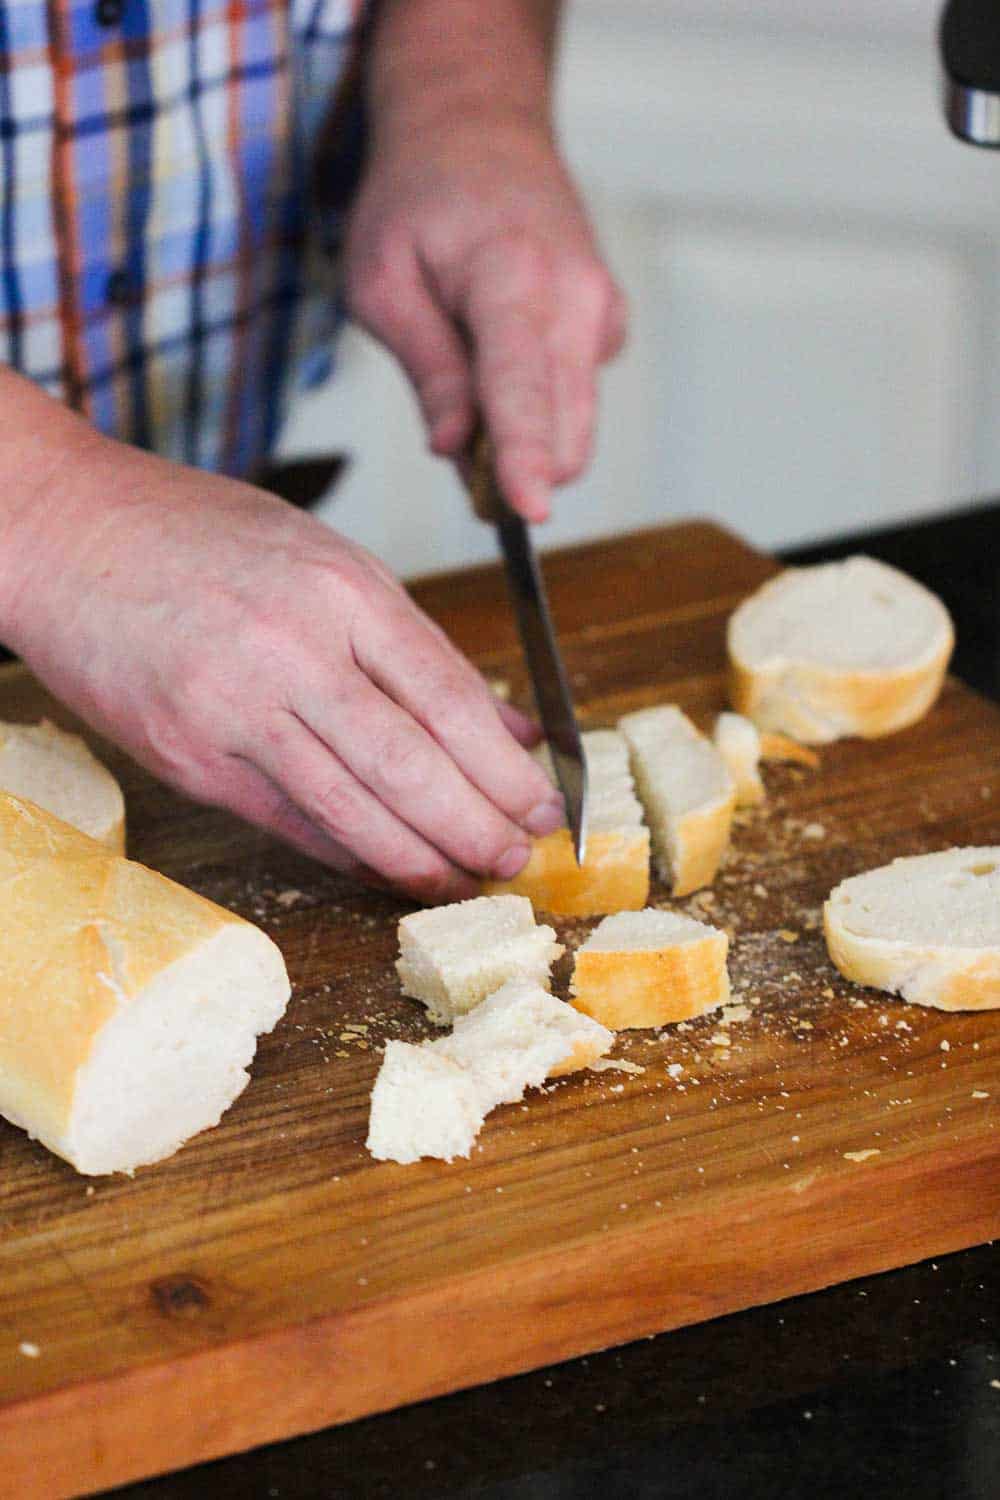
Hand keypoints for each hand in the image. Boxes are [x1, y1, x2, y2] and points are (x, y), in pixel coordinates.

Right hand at [5, 435, 564, 900]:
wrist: (64, 534)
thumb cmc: (196, 534)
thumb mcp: (322, 559)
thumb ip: (411, 646)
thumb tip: (503, 726)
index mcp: (339, 588)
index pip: (449, 696)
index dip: (506, 767)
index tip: (544, 802)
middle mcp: (291, 650)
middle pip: (411, 764)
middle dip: (479, 825)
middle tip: (518, 858)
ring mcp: (233, 710)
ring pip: (353, 808)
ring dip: (420, 858)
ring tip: (465, 878)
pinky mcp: (188, 759)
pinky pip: (288, 823)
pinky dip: (348, 852)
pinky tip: (386, 868)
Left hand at [345, 114, 626, 521]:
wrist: (478, 130)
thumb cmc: (417, 201)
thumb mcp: (380, 281)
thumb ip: (427, 369)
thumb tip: (454, 449)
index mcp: (512, 276)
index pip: (521, 386)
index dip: (522, 456)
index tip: (528, 510)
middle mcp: (576, 297)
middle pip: (564, 431)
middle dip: (512, 470)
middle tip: (452, 446)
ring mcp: (603, 312)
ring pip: (576, 428)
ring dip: (524, 445)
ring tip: (467, 397)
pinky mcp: (609, 326)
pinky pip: (576, 401)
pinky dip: (538, 412)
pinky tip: (499, 359)